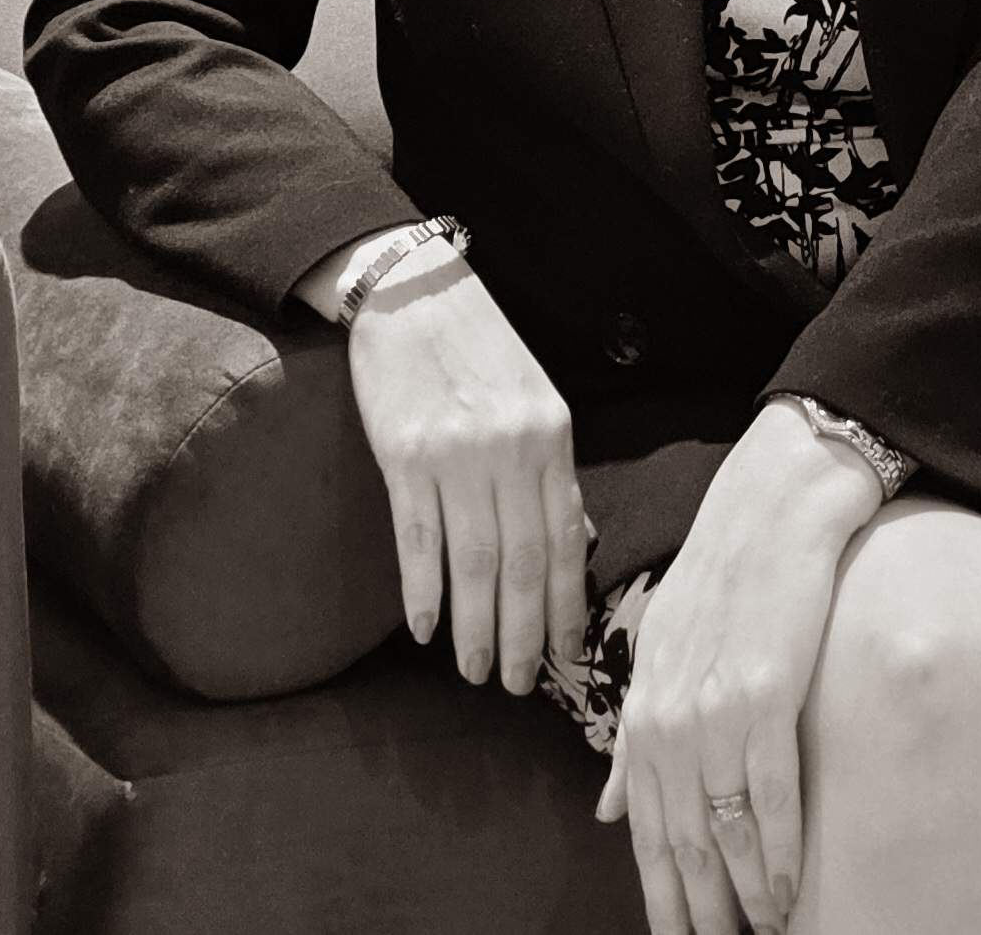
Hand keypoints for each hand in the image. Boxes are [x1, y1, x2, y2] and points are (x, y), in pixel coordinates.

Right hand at [297, 231, 588, 693]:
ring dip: (474, 627)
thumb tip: (574, 545)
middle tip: (514, 686)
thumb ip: (553, 474)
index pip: (565, 542)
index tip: (563, 656)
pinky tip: (426, 628)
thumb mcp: (537, 402)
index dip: (563, 606)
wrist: (417, 293)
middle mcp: (512, 451)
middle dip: (521, 634)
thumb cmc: (480, 352)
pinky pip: (419, 539)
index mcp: (552, 438)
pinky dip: (423, 590)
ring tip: (473, 672)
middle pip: (522, 564)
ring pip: (473, 563)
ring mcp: (458, 456)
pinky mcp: (406, 456)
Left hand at [596, 399, 883, 934]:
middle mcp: (671, 719)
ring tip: (760, 934)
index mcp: (644, 711)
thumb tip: (604, 811)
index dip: (660, 893)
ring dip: (741, 895)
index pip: (644, 829)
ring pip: (723, 831)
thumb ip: (634, 734)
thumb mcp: (662, 647)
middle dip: (699, 909)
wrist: (776, 505)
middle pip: (680, 842)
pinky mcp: (768, 695)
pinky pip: (770, 794)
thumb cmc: (724, 573)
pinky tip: (786, 888)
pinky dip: (777, 849)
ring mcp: (717, 709)